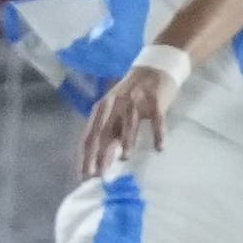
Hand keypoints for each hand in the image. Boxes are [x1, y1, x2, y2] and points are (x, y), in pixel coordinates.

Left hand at [79, 64, 172, 179]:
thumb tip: (100, 161)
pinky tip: (159, 148)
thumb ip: (109, 132)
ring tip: (125, 158)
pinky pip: (157, 119)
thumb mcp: (115, 111)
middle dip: (100, 153)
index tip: (83, 175)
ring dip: (127, 140)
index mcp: (102, 109)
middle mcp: (115, 104)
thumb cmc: (133, 96)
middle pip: (105, 132)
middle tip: (99, 173)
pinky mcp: (155, 100)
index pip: (90, 135)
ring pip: (129, 123)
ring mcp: (135, 101)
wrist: (155, 68)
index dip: (85, 156)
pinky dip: (158, 134)